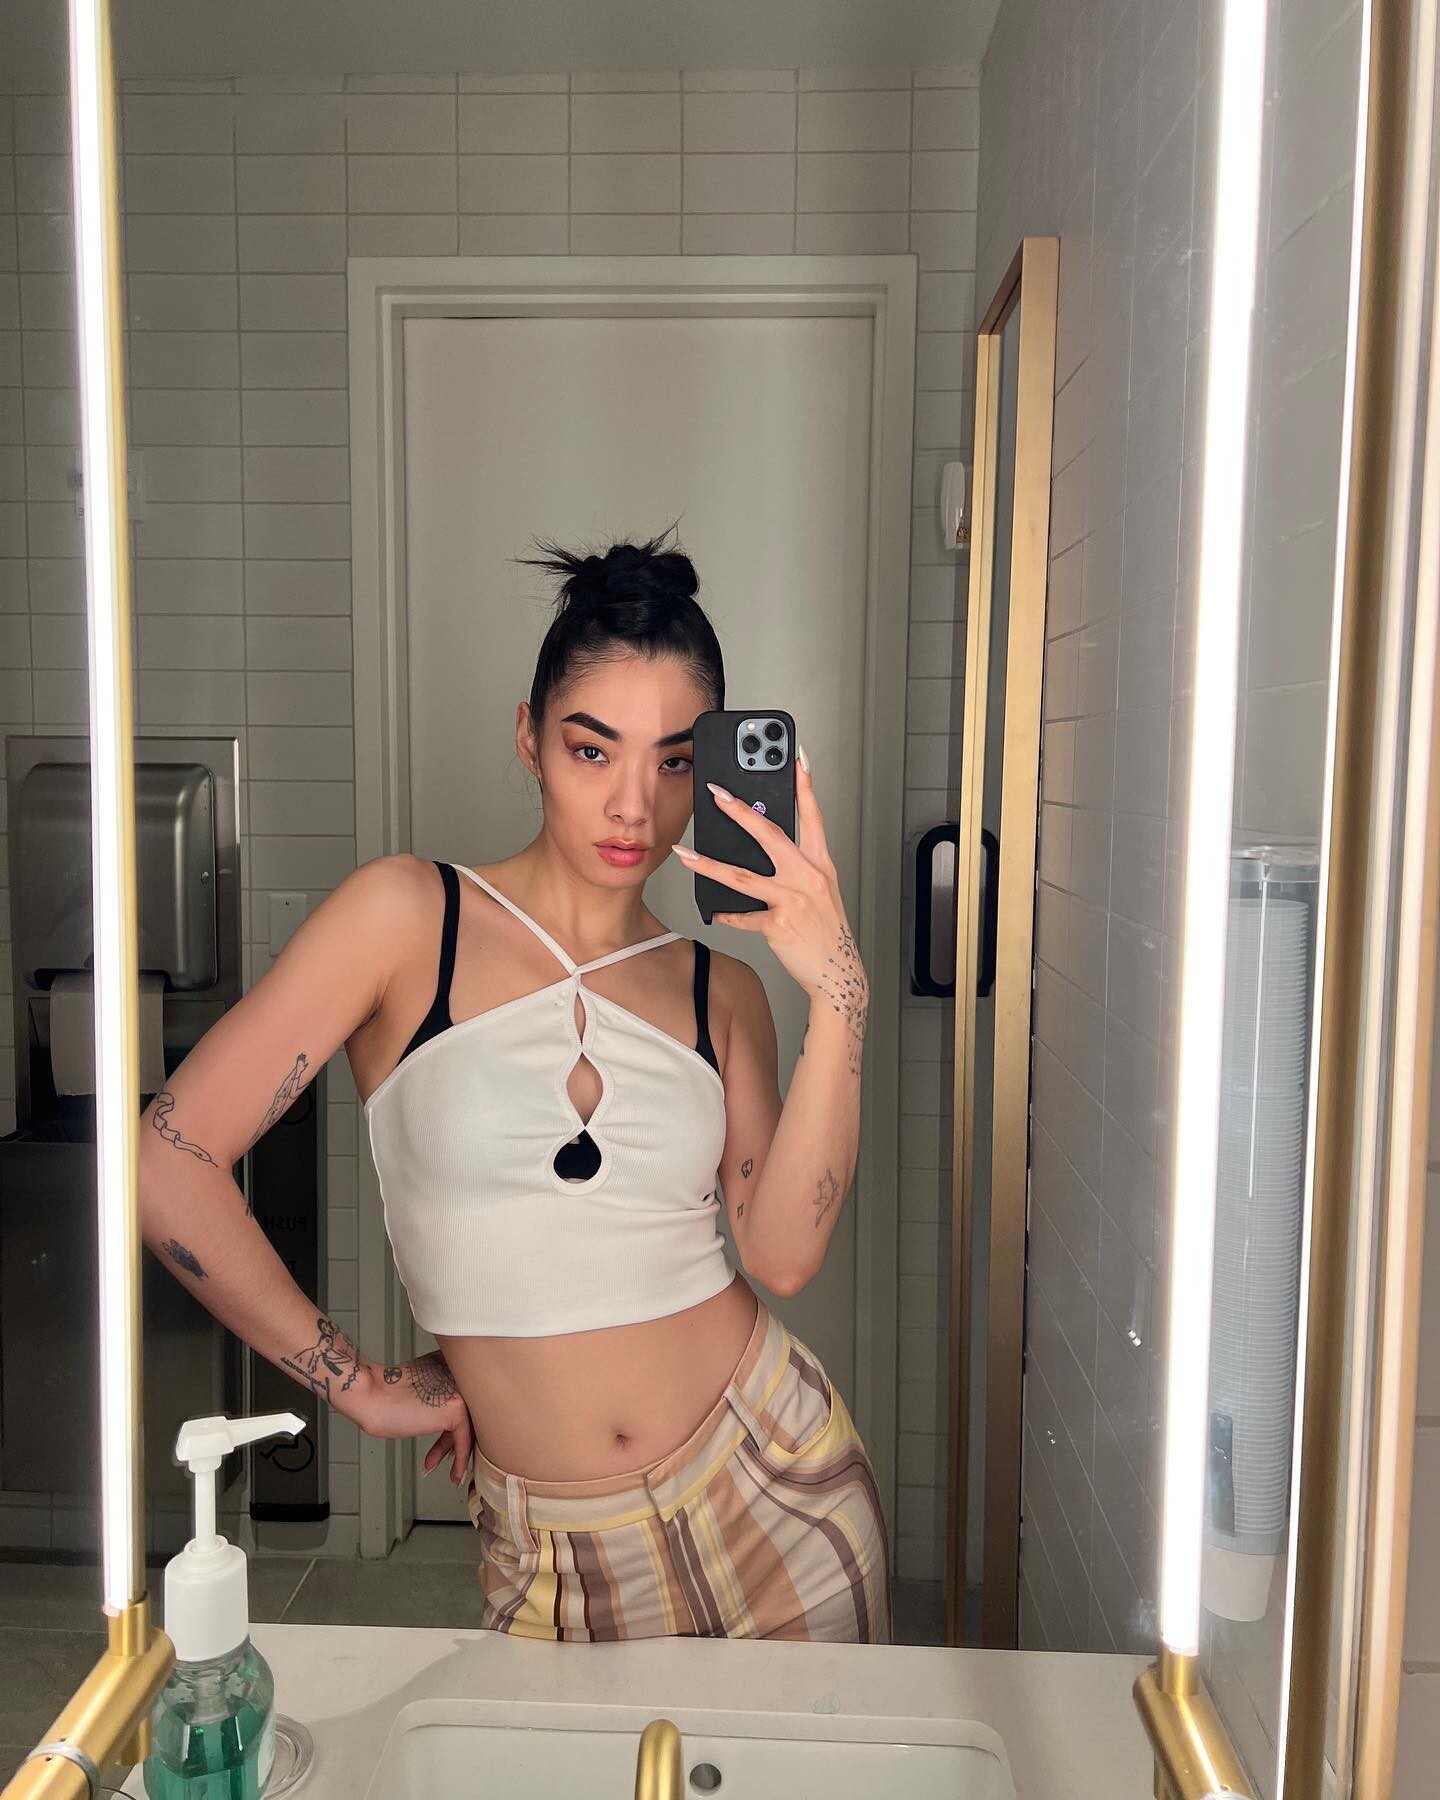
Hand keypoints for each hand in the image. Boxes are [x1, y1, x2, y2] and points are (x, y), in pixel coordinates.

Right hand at [340, 1350, 474, 1487]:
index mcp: (450, 1364)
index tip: (446, 1441)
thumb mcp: (420, 1391)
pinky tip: (455, 1474)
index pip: (463, 1398)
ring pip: (468, 1428)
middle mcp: (460, 1375)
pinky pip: (464, 1441)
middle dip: (454, 1441)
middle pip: (469, 1414)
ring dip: (456, 1453)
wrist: (372, 1396)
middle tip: (445, 1456)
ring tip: (450, 1470)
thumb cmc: (384, 1395)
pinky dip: (460, 1460)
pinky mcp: (457, 1410)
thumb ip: (437, 1396)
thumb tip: (444, 1418)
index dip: (453, 1424)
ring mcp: (460, 1392)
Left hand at [671, 744, 868, 1017]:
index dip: (806, 785)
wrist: (838, 973)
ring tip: (685, 854)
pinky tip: (715, 912)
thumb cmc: (827, 931)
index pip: (813, 816)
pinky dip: (727, 915)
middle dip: (739, 811)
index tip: (797, 757)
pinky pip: (743, 917)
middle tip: (717, 794)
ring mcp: (792, 900)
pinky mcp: (778, 925)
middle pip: (769, 835)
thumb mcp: (821, 891)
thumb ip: (796, 866)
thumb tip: (763, 846)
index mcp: (820, 864)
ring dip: (708, 864)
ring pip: (742, 876)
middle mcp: (807, 877)